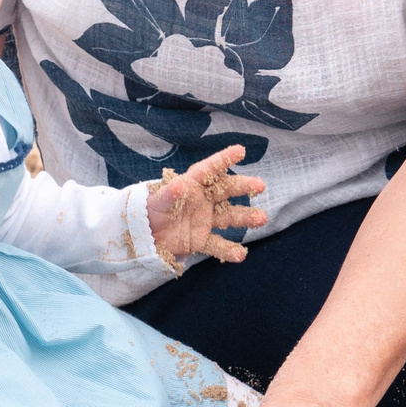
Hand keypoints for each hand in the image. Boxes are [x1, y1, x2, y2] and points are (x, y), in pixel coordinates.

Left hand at [147, 145, 267, 263]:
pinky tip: (240, 255)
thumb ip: (169, 194)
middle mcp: (202, 200)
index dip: (224, 159)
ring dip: (245, 217)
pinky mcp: (201, 240)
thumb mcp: (156, 202)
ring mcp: (204, 220)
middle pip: (226, 191)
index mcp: (191, 185)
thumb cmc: (149, 211)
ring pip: (229, 217)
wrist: (144, 237)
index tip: (241, 151)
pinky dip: (229, 250)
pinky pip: (217, 244)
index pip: (209, 170)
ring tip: (261, 218)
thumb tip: (180, 184)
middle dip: (243, 187)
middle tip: (260, 185)